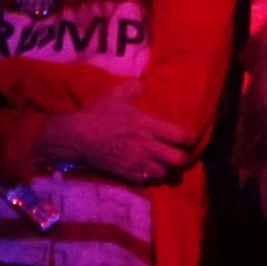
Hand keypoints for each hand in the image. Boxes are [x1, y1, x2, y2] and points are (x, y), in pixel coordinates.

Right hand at [40, 99, 198, 185]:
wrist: (76, 137)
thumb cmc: (98, 114)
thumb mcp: (118, 94)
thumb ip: (137, 87)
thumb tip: (147, 85)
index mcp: (149, 125)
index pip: (182, 136)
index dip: (190, 139)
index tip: (188, 139)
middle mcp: (148, 146)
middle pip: (179, 159)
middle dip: (183, 158)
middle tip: (180, 154)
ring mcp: (137, 162)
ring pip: (164, 173)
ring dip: (166, 168)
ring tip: (163, 163)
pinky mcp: (126, 174)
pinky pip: (147, 180)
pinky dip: (149, 176)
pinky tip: (146, 169)